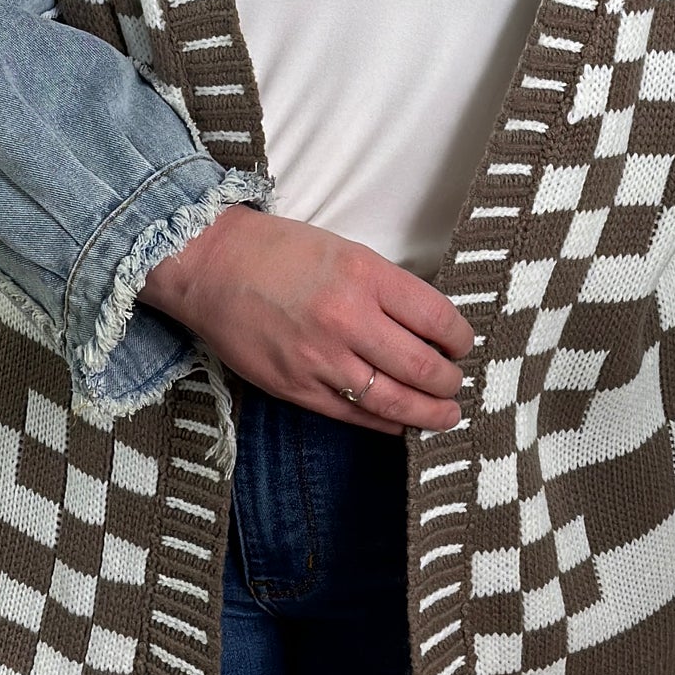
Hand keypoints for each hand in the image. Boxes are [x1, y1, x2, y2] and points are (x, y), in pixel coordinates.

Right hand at [139, 206, 471, 434]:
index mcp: (365, 275)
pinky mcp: (298, 388)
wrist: (212, 266)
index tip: (462, 345)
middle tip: (456, 384)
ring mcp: (321, 359)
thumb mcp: (345, 251)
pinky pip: (355, 416)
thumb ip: (385, 289)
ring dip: (428, 413)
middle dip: (449, 383)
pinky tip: (401, 423)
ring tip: (445, 415)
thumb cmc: (279, 252)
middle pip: (423, 367)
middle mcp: (348, 319)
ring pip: (393, 400)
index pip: (437, 318)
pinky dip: (386, 423)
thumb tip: (428, 328)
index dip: (460, 339)